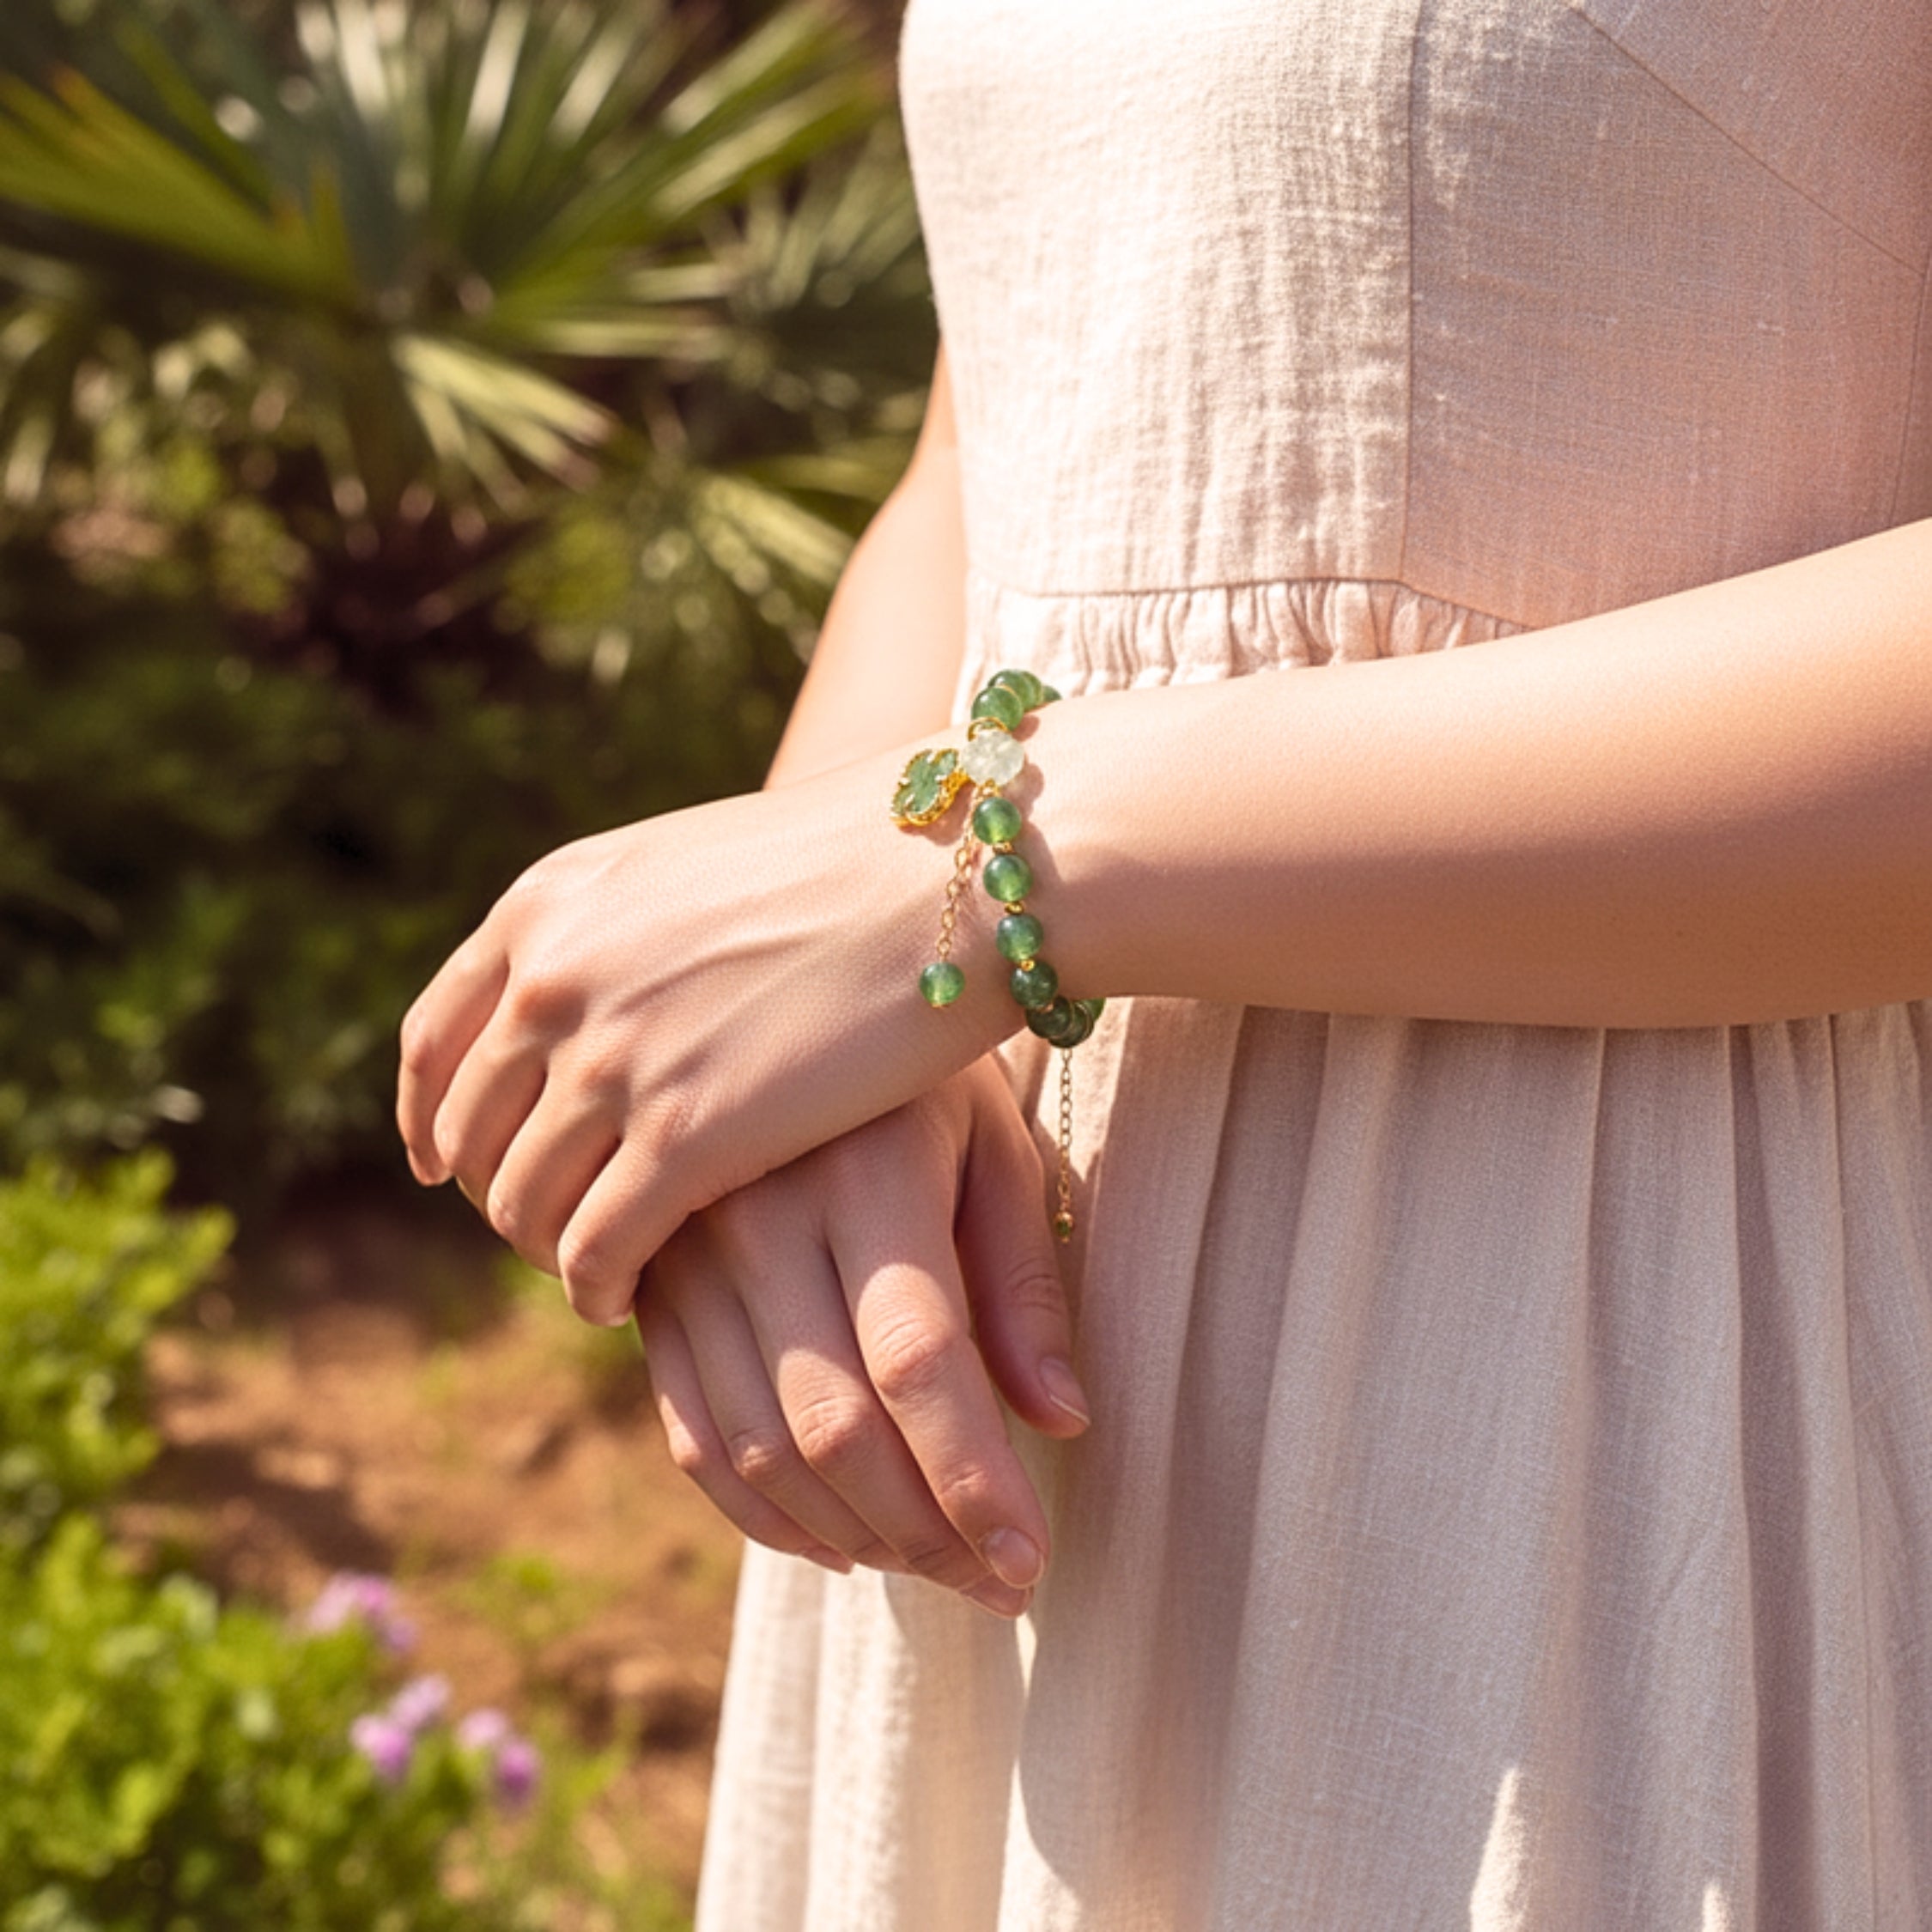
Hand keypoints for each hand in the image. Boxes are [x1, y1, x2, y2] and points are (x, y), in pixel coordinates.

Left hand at [396, 746, 1018, 1324]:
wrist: (943, 873)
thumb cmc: (844, 865)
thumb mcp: (683, 869)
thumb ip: (612, 931)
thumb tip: (582, 989)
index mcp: (546, 906)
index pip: (437, 1041)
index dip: (432, 1118)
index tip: (446, 1165)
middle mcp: (554, 980)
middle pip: (471, 1132)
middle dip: (497, 1193)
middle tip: (544, 1228)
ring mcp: (613, 1059)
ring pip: (523, 1202)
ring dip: (547, 1249)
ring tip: (594, 1268)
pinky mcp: (684, 1136)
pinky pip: (593, 1247)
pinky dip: (593, 1286)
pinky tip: (623, 1298)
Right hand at [635, 1059, 1092, 1616]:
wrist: (784, 990)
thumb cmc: (922, 1077)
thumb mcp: (995, 1143)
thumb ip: (1024, 1282)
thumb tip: (1063, 1421)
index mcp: (865, 1172)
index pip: (918, 1362)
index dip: (973, 1480)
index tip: (1031, 1561)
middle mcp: (761, 1216)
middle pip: (834, 1423)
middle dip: (925, 1531)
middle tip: (1000, 1583)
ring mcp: (687, 1256)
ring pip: (758, 1446)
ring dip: (854, 1535)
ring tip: (936, 1567)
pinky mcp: (649, 1288)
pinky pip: (692, 1434)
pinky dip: (762, 1516)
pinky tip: (838, 1544)